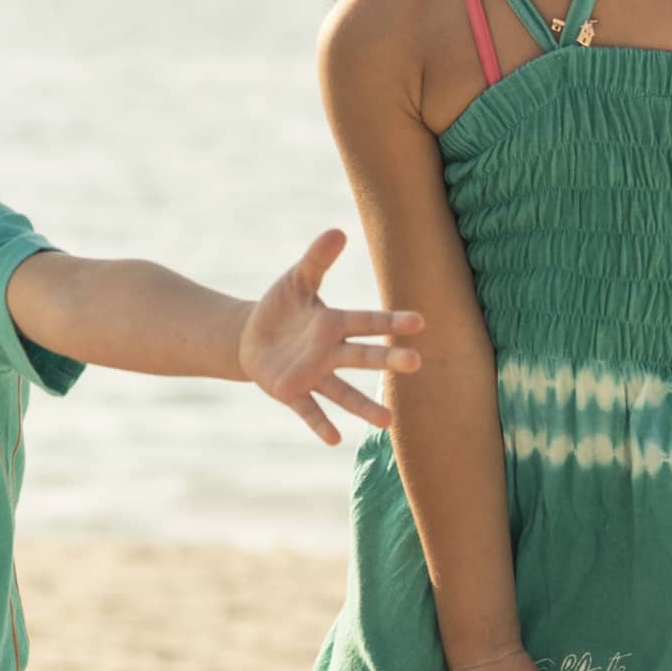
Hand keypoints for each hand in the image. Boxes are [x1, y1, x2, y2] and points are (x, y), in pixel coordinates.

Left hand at [238, 229, 421, 443]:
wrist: (252, 338)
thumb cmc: (281, 308)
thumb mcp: (295, 281)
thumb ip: (316, 260)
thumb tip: (338, 231)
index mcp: (334, 324)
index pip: (366, 322)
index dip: (390, 322)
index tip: (419, 321)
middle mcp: (330, 353)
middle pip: (361, 357)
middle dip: (387, 360)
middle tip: (416, 363)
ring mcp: (313, 375)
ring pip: (343, 392)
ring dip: (363, 407)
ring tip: (387, 422)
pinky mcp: (292, 393)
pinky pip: (308, 410)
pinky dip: (319, 424)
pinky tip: (333, 439)